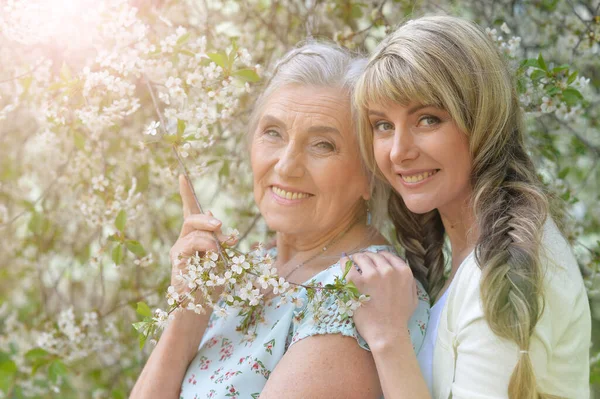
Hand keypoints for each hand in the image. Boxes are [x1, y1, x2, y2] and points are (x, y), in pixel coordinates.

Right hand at [169, 175, 235, 298]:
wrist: (200, 308)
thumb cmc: (212, 284)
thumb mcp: (221, 257)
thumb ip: (218, 238)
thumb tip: (214, 217)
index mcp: (194, 238)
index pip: (189, 211)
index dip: (186, 194)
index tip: (182, 176)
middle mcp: (183, 241)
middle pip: (191, 218)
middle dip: (207, 219)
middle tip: (221, 226)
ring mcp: (178, 251)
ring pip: (193, 230)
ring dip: (210, 237)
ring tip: (221, 250)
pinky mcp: (176, 262)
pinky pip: (190, 245)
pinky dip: (204, 246)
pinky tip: (213, 253)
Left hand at [341, 251, 417, 349]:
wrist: (387, 332)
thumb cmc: (400, 318)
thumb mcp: (413, 298)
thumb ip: (409, 282)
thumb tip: (401, 271)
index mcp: (403, 272)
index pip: (388, 256)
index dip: (379, 257)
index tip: (374, 261)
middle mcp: (388, 270)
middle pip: (374, 256)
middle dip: (367, 258)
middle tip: (361, 262)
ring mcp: (372, 275)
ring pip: (361, 258)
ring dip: (356, 259)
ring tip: (352, 262)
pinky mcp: (357, 281)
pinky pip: (348, 265)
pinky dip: (345, 262)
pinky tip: (344, 263)